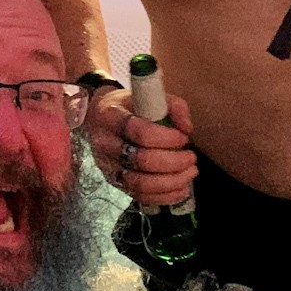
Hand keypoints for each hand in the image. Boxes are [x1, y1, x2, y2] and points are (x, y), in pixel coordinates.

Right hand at [86, 88, 197, 207]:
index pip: (139, 132)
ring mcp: (108, 166)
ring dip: (172, 181)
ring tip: (190, 172)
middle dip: (174, 162)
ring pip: (141, 183)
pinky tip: (182, 188)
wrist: (99, 118)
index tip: (184, 137)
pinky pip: (140, 196)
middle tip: (191, 157)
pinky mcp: (115, 182)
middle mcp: (105, 144)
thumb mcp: (146, 94)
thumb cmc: (127, 107)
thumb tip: (187, 128)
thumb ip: (172, 106)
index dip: (166, 138)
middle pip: (141, 160)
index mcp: (111, 117)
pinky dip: (165, 196)